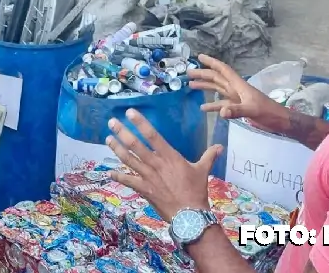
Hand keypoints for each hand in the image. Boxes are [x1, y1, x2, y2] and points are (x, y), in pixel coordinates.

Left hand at [106, 109, 220, 221]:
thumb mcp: (203, 171)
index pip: (153, 135)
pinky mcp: (144, 189)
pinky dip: (118, 176)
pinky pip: (128, 181)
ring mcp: (148, 177)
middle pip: (135, 145)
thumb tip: (220, 146)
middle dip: (122, 132)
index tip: (129, 113)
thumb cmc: (196, 191)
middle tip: (112, 122)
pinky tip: (109, 172)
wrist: (189, 214)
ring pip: (129, 160)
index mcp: (170, 156)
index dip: (140, 123)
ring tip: (108, 139)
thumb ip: (209, 156)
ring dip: (117, 149)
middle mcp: (156, 164)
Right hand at [188, 54, 288, 133]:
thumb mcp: (252, 110)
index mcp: (239, 85)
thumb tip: (220, 112)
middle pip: (217, 78)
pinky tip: (203, 108)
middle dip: (203, 74)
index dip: (211, 62)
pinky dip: (212, 106)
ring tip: (191, 85)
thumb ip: (236, 110)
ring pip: (217, 89)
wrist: (279, 122)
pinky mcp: (237, 108)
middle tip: (188, 73)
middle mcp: (236, 89)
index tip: (199, 56)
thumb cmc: (268, 112)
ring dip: (205, 87)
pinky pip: (221, 104)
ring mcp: (236, 98)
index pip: (223, 70)